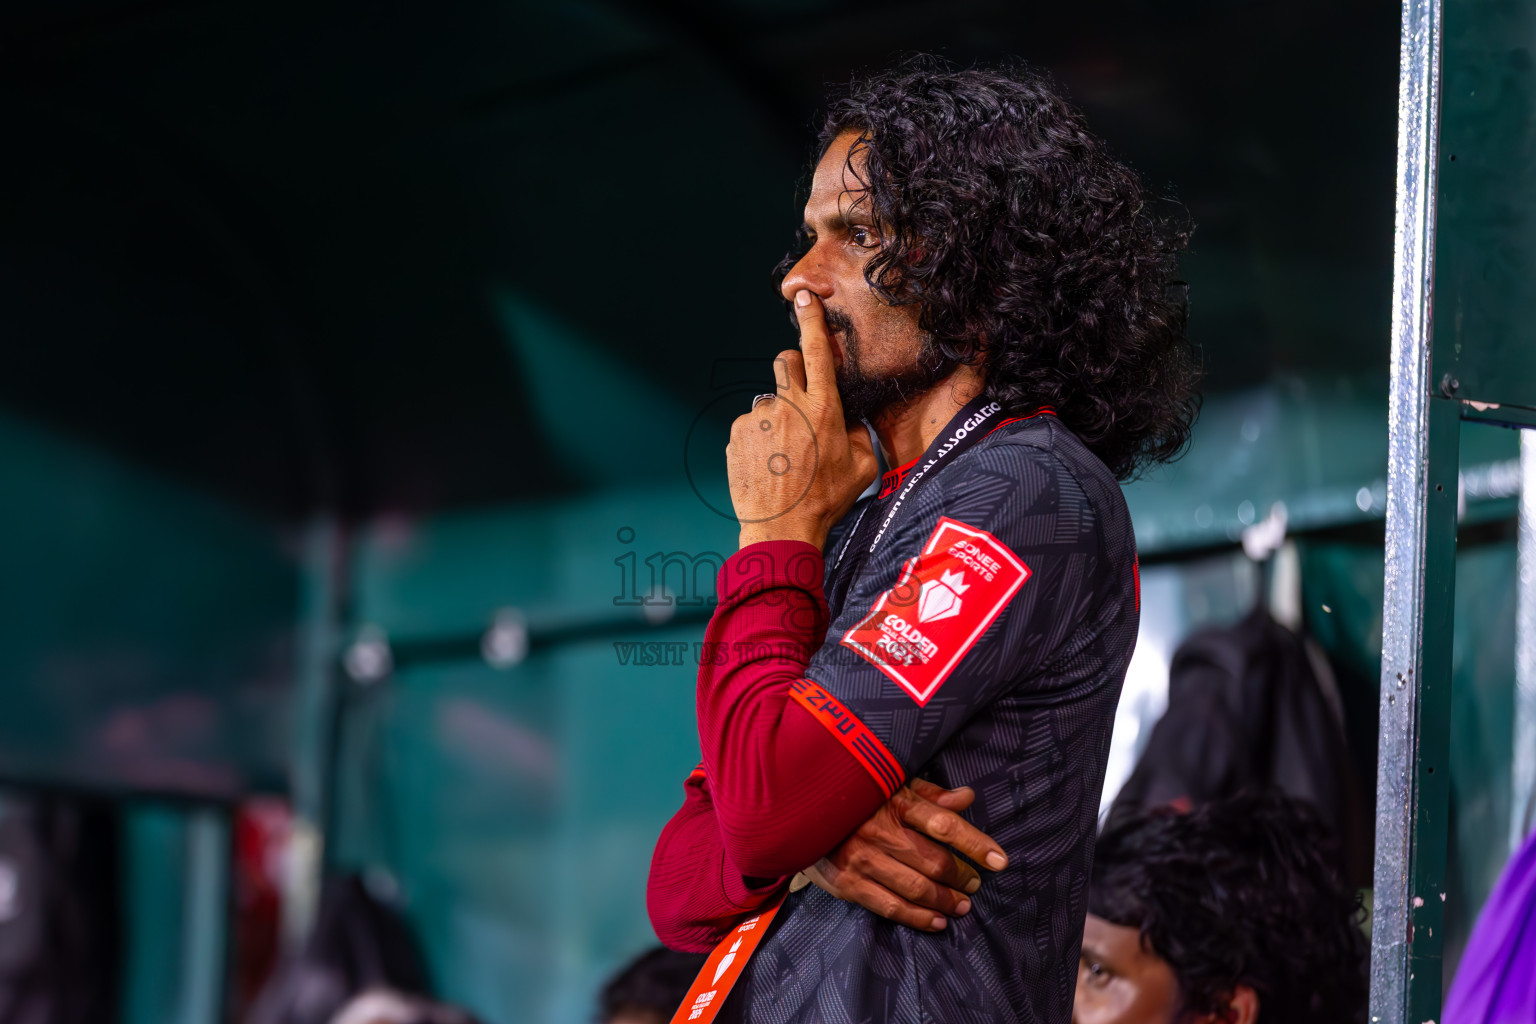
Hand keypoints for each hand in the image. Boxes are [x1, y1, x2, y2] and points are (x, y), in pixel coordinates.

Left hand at [728, 290, 877, 549]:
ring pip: (768, 401)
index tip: (805, 298)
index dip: (812, 320)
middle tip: (800, 399)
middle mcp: (789, 406)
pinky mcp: (737, 434)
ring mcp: (759, 418)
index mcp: (823, 408)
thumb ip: (858, 434)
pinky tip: (768, 464)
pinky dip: (759, 439)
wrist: (782, 528)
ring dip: (776, 418)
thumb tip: (847, 421)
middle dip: (792, 370)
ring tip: (784, 455)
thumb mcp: (862, 467)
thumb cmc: (825, 501)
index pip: (817, 351)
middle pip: (784, 362)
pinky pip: (750, 426)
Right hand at [803, 778, 1008, 931]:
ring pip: (916, 888)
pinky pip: (890, 907)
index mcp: (894, 800)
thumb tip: (967, 797)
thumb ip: (930, 794)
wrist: (797, 812)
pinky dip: (918, 918)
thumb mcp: (891, 785)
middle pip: (934, 861)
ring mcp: (861, 858)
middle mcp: (878, 830)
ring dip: (945, 901)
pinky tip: (937, 921)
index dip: (975, 843)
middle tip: (975, 884)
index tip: (999, 860)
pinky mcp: (846, 883)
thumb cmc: (856, 797)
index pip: (944, 823)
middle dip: (962, 877)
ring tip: (962, 905)